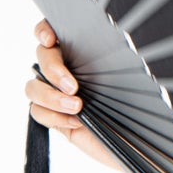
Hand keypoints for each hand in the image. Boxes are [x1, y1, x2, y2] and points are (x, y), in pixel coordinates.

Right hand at [24, 19, 126, 172]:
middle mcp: (66, 68)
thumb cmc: (138, 106)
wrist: (138, 141)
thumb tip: (119, 37)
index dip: (44, 30)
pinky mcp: (53, 116)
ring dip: (51, 97)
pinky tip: (76, 122)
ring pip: (33, 87)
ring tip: (77, 107)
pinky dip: (55, 117)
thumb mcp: (131, 78)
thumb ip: (117, 57)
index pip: (53, 30)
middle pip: (42, 57)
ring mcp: (56, 93)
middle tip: (73, 86)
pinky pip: (38, 112)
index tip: (50, 39)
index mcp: (83, 51)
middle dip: (53, 69)